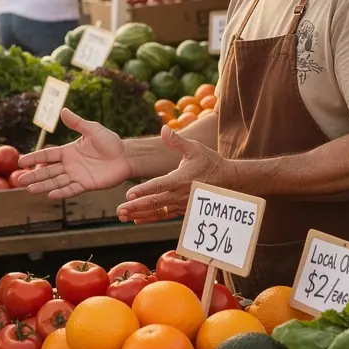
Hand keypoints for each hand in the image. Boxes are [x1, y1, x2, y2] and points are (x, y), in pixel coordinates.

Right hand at [16, 109, 131, 198]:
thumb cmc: (110, 141)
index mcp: (68, 151)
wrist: (126, 156)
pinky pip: (71, 189)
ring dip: (43, 186)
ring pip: (56, 182)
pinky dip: (61, 192)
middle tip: (20, 180)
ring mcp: (77, 175)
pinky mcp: (86, 184)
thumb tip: (63, 111)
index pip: (47, 155)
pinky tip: (50, 195)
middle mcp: (69, 165)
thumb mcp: (92, 129)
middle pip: (48, 171)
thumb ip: (77, 123)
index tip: (21, 161)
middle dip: (34, 176)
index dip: (34, 158)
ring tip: (29, 190)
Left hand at [116, 126, 233, 221]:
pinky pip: (165, 216)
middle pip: (155, 202)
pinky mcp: (183, 210)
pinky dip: (150, 218)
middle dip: (136, 207)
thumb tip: (163, 128)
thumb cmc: (209, 161)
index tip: (129, 195)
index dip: (144, 190)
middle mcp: (181, 194)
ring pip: (158, 212)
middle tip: (120, 210)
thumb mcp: (195, 148)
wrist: (227, 180)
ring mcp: (182, 204)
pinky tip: (136, 220)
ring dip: (140, 214)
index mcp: (182, 178)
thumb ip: (177, 141)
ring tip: (123, 216)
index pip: (160, 185)